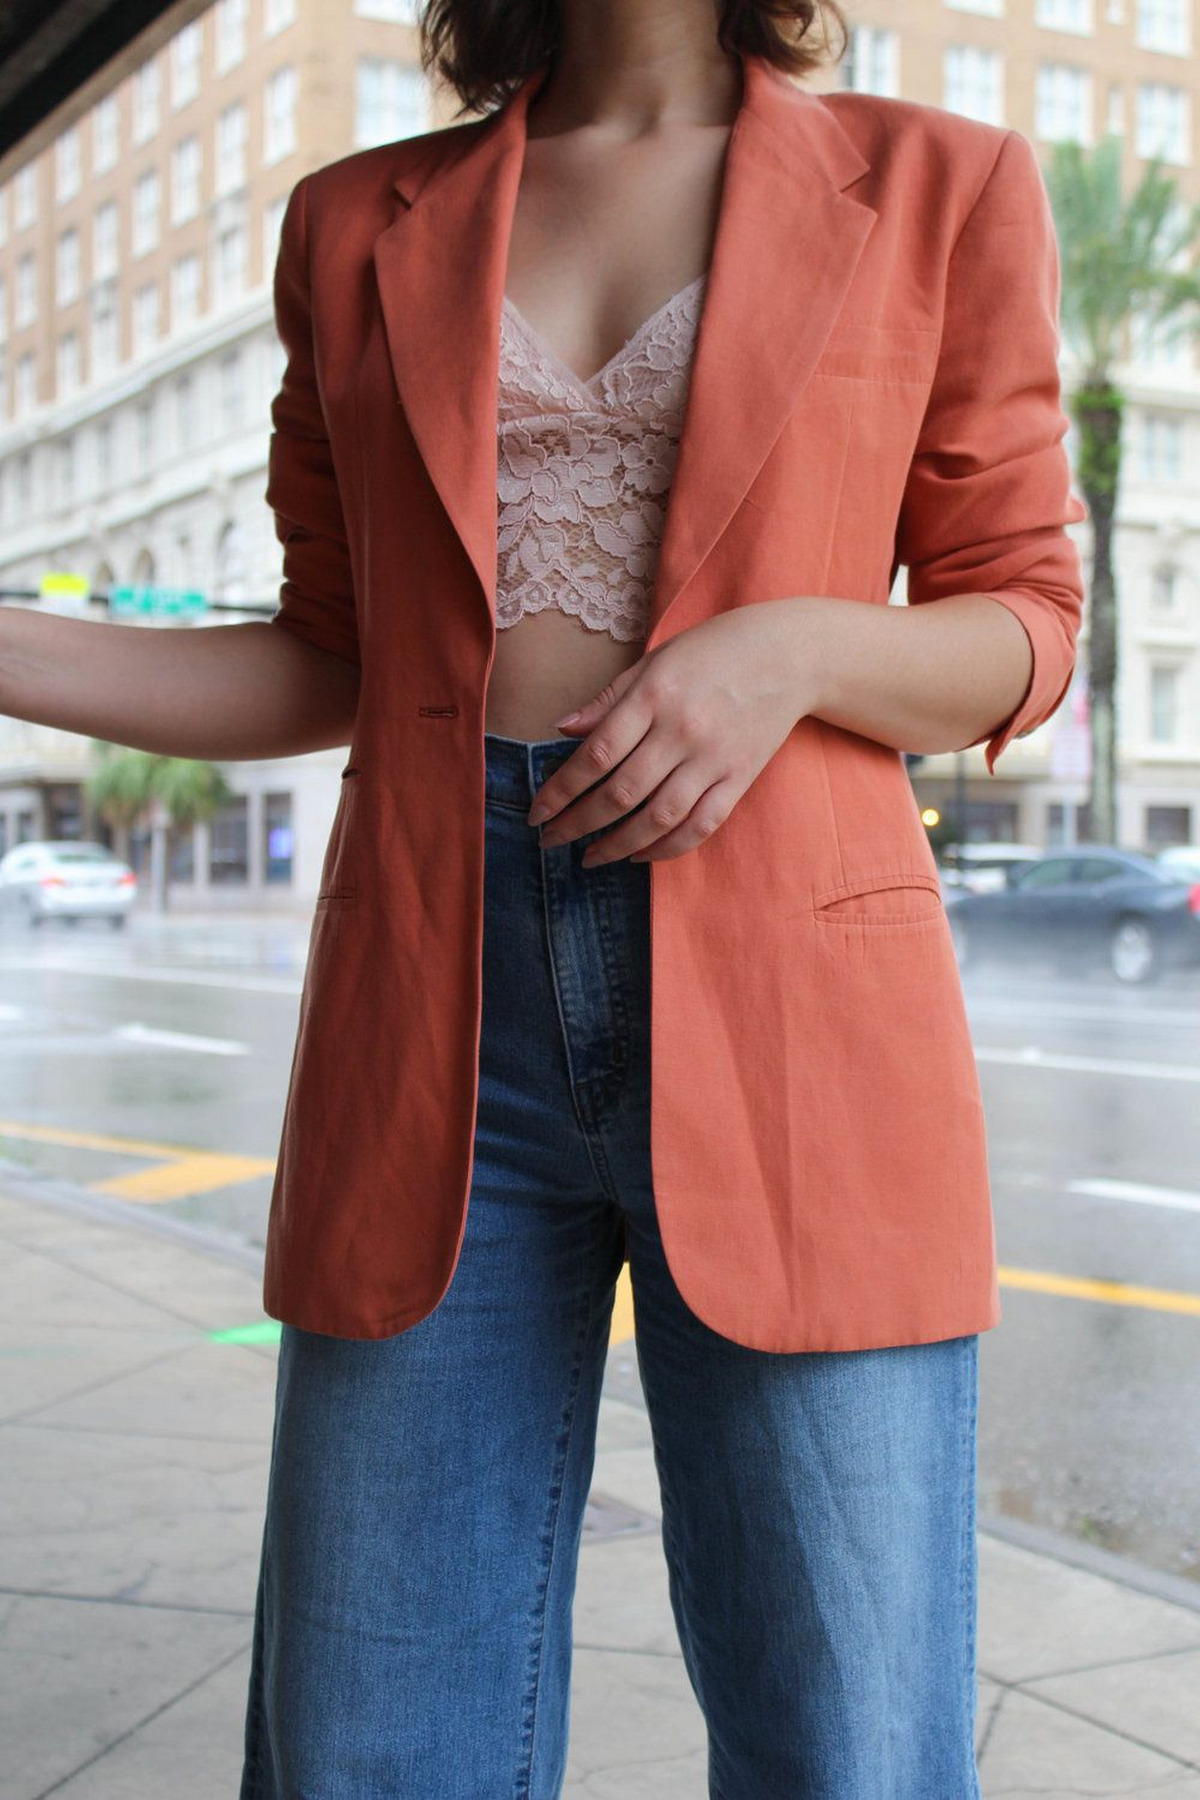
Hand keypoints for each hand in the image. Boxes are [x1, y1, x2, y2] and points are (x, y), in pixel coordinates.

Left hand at [528, 597, 819, 865]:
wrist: (790, 654)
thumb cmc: (713, 651)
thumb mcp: (655, 660)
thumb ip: (609, 699)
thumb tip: (561, 729)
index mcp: (655, 696)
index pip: (596, 755)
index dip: (561, 790)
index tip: (537, 812)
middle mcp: (683, 731)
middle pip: (621, 792)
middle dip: (579, 823)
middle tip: (551, 841)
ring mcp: (714, 758)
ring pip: (659, 817)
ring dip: (618, 845)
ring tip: (591, 857)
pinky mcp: (740, 778)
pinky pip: (702, 825)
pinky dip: (668, 847)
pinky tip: (641, 855)